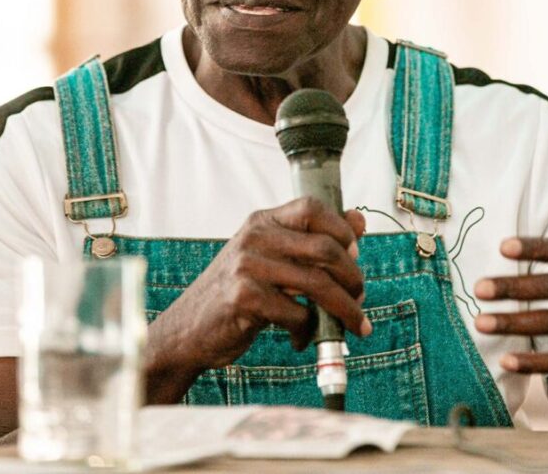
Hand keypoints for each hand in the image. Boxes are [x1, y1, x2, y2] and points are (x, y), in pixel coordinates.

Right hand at [144, 197, 369, 403]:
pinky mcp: (243, 298)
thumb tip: (359, 221)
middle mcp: (254, 237)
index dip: (342, 231)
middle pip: (324, 248)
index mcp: (263, 221)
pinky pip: (296, 314)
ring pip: (316, 284)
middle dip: (352, 278)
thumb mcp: (272, 258)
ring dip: (342, 309)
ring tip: (350, 325)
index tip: (355, 255)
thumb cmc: (237, 293)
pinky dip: (308, 331)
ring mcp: (247, 266)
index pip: (312, 208)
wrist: (189, 328)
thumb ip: (312, 240)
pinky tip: (302, 338)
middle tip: (359, 298)